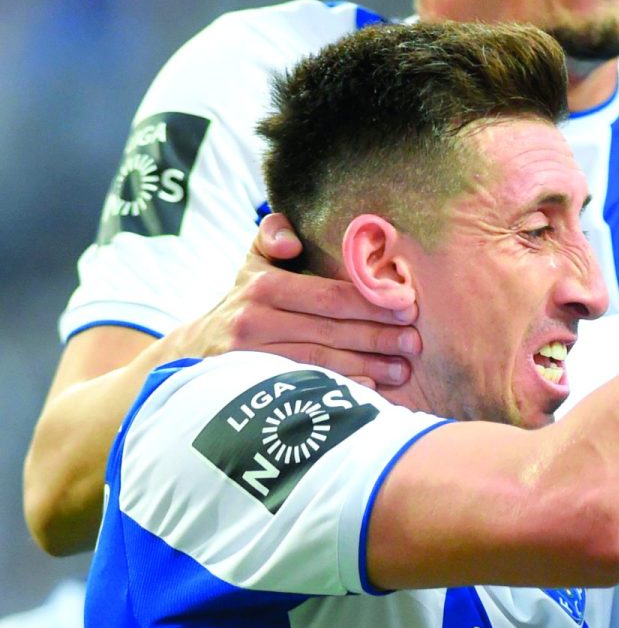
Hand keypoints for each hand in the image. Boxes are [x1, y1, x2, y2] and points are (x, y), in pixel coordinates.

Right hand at [173, 215, 419, 386]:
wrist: (194, 353)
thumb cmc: (243, 303)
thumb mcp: (252, 265)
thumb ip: (272, 237)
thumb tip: (291, 240)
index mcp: (264, 287)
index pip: (329, 295)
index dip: (372, 302)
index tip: (408, 307)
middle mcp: (255, 321)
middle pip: (331, 330)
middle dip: (379, 336)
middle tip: (415, 342)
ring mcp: (252, 357)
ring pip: (322, 362)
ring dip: (368, 366)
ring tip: (403, 369)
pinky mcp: (251, 388)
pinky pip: (305, 387)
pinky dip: (340, 388)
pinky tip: (370, 390)